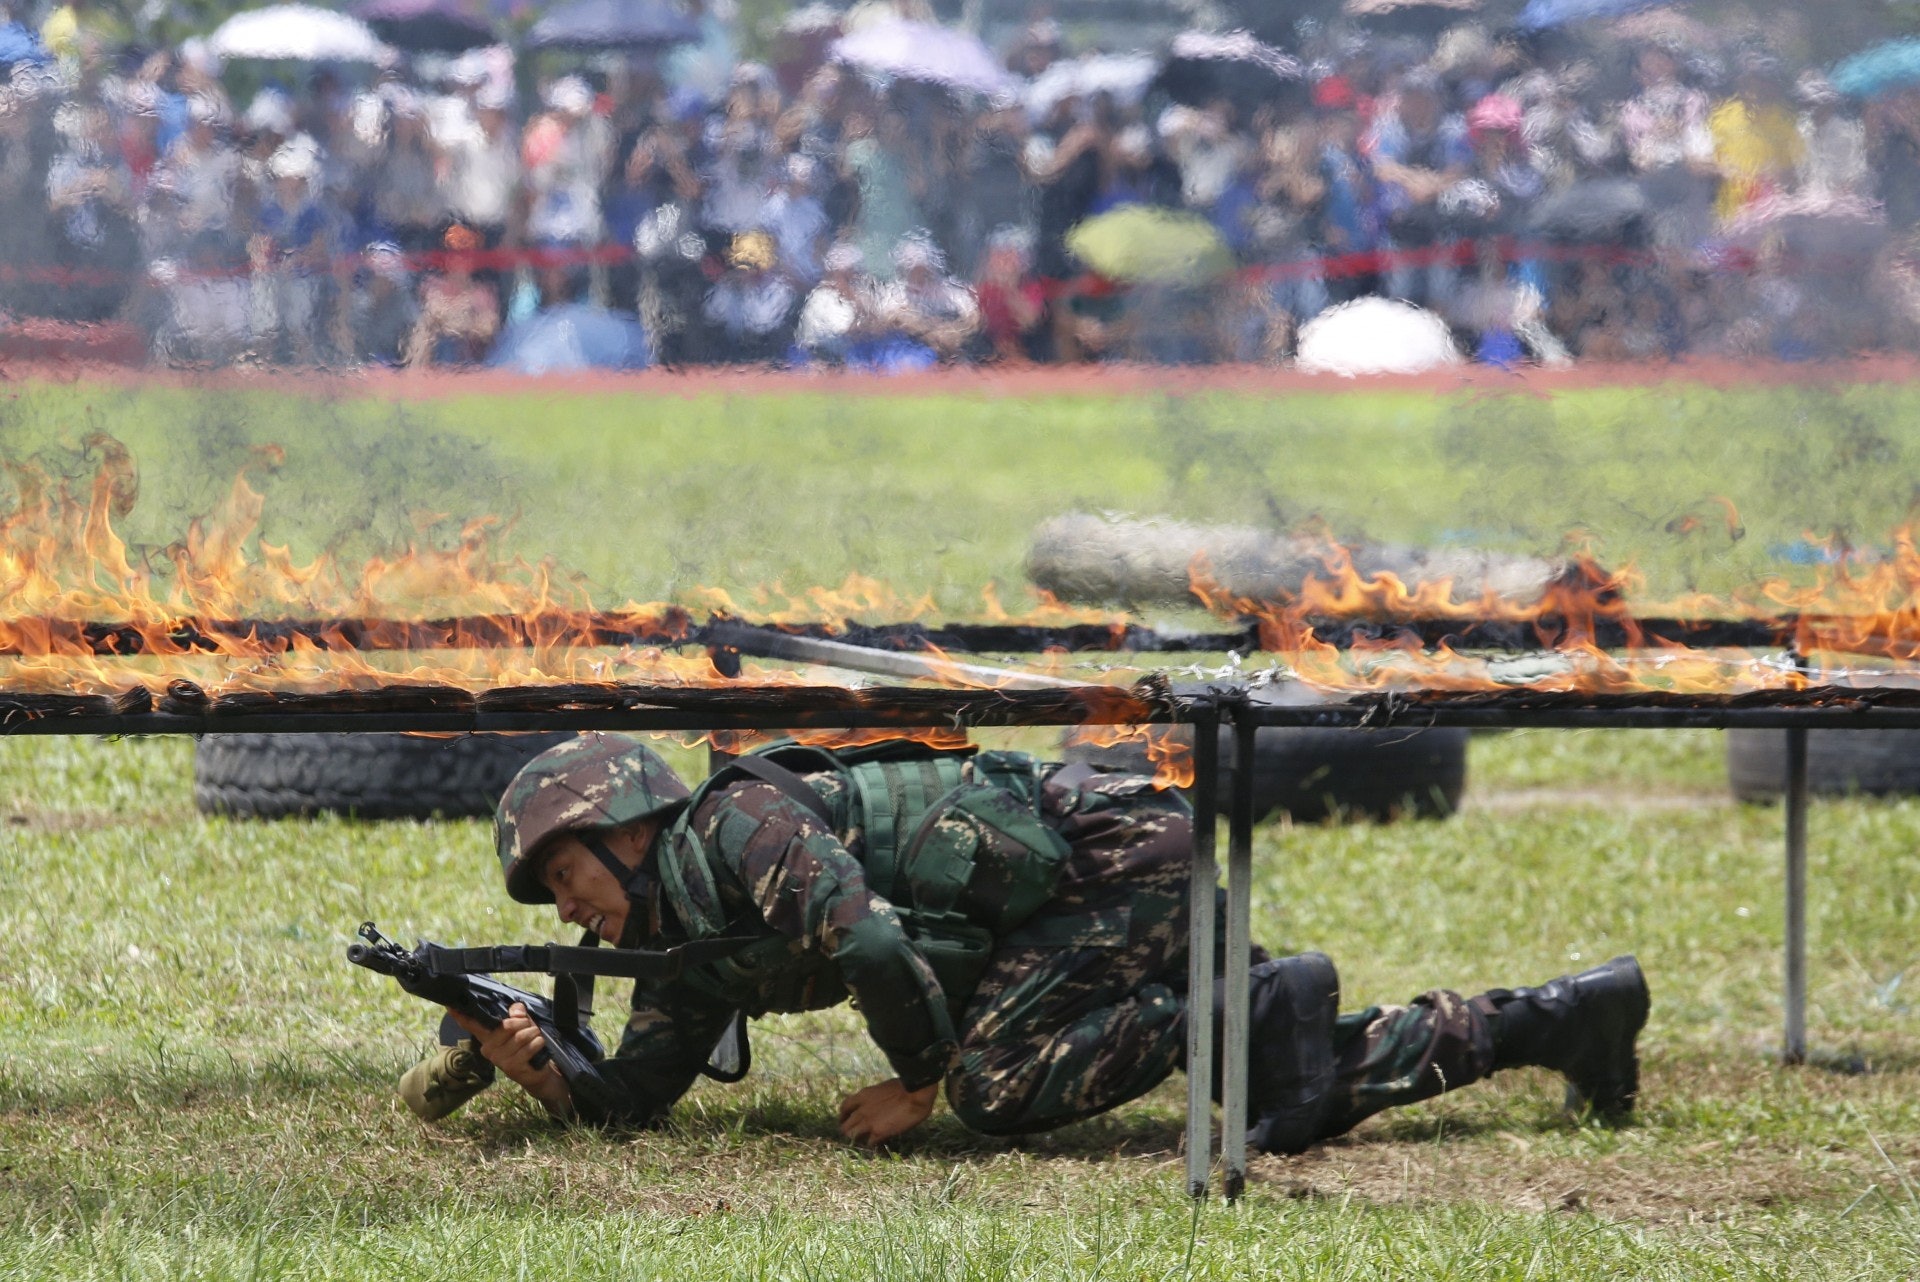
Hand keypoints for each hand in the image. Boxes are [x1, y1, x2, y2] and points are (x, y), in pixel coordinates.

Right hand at [449, 1003, 570, 1113]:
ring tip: (534, 1038)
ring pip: (522, 1035)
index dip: (461, 1016)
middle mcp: (488, 1048)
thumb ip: (517, 1013)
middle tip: (529, 1027)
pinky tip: (537, 1047)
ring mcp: (499, 1059)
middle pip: (507, 1025)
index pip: (472, 1025)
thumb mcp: (522, 1024)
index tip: (450, 1006)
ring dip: (534, 1033)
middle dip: (524, 1023)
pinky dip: (538, 1043)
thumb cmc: (526, 1044)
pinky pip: (530, 1046)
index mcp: (487, 1037)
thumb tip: (516, 1011)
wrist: (536, 1072)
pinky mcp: (512, 1066)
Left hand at [838, 1078, 936, 1145]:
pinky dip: (872, 1144)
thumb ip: (874, 1098)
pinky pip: (869, 1143)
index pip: (844, 1108)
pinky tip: (878, 1143)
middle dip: (848, 1131)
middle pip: (845, 1126)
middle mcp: (861, 1110)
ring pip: (852, 1136)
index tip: (846, 1120)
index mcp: (863, 1096)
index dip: (844, 1116)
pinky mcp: (879, 1133)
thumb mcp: (882, 1088)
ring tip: (865, 1141)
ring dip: (858, 1139)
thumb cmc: (905, 1087)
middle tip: (855, 1134)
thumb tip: (875, 1105)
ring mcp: (869, 1122)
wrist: (916, 1092)